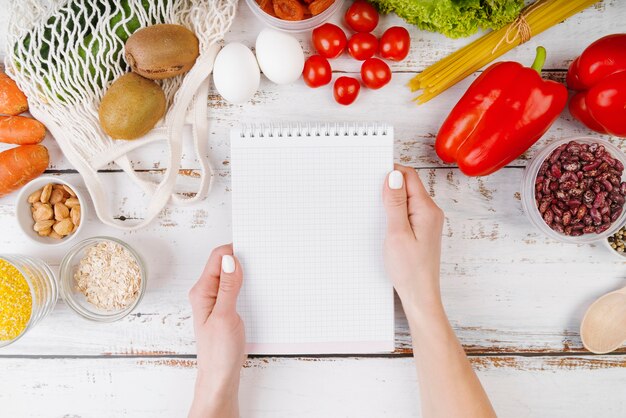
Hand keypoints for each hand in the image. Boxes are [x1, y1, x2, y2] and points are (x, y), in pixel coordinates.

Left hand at [188, 244, 245, 417]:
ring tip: (260, 275)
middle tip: (261, 262)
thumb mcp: (225, 316)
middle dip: (242, 259)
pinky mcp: (225, 307)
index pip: (218, 257)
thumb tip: (231, 259)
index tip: (254, 252)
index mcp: (202, 291)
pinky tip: (256, 289)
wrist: (220, 377)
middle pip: (224, 263)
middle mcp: (207, 292)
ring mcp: (216, 299)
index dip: (236, 251)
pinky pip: (235, 287)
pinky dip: (246, 284)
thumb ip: (228, 287)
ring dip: (245, 272)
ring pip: (231, 274)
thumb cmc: (219, 352)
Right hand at [383, 164, 444, 311]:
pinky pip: (406, 211)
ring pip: (406, 198)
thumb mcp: (397, 234)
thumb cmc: (409, 270)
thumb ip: (395, 203)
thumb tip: (393, 176)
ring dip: (390, 200)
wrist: (420, 295)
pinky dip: (393, 212)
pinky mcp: (421, 230)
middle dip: (389, 186)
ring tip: (375, 212)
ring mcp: (426, 221)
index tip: (371, 176)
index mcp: (427, 209)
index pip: (409, 176)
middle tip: (369, 196)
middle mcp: (430, 212)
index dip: (390, 172)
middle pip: (408, 185)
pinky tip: (383, 223)